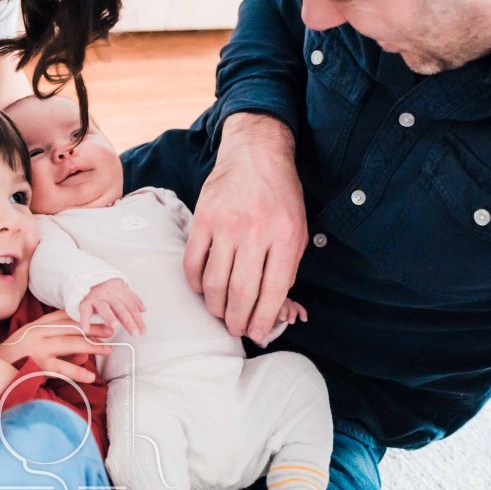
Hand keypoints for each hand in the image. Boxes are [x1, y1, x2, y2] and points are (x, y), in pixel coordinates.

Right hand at [0, 311, 113, 383]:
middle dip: (94, 329)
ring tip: (108, 350)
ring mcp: (39, 348)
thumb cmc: (13, 357)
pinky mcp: (38, 365)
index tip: (101, 317)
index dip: (85, 317)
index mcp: (38, 325)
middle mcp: (40, 333)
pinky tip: (91, 375)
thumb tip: (81, 352)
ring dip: (93, 346)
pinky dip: (78, 372)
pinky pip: (62, 368)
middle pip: (73, 327)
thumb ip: (54, 342)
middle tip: (112, 331)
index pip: (65, 317)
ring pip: (72, 343)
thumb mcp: (32, 342)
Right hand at [79, 279, 146, 335]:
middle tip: (134, 332)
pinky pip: (85, 311)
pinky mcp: (86, 302)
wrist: (89, 277)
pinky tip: (86, 328)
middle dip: (129, 321)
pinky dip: (84, 320)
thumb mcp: (122, 290)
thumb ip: (133, 300)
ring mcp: (98, 298)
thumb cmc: (107, 288)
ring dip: (110, 317)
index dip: (138, 320)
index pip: (132, 307)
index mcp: (121, 292)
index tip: (142, 331)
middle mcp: (110, 295)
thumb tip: (144, 309)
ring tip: (115, 326)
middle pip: (121, 309)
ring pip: (105, 308)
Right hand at [185, 113, 307, 342]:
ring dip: (216, 307)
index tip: (259, 334)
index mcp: (284, 236)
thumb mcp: (298, 230)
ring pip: (215, 282)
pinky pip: (193, 262)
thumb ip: (287, 267)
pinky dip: (196, 283)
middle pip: (241, 292)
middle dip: (238, 320)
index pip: (273, 290)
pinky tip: (203, 289)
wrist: (256, 155)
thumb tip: (273, 308)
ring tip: (221, 314)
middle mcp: (254, 231)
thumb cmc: (280, 196)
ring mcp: (225, 224)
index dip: (264, 319)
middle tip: (237, 329)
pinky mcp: (202, 218)